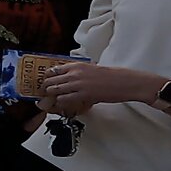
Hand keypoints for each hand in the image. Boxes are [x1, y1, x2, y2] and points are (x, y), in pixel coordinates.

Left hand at [40, 63, 165, 115]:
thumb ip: (78, 73)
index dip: (46, 78)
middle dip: (45, 88)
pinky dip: (60, 103)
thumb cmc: (111, 76)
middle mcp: (74, 73)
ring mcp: (78, 84)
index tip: (44, 83)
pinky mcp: (83, 95)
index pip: (52, 70)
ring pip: (54, 90)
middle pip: (50, 80)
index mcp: (76, 66)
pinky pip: (64, 99)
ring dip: (51, 96)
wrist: (126, 82)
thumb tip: (67, 79)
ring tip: (51, 101)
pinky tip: (62, 105)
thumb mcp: (91, 69)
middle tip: (44, 94)